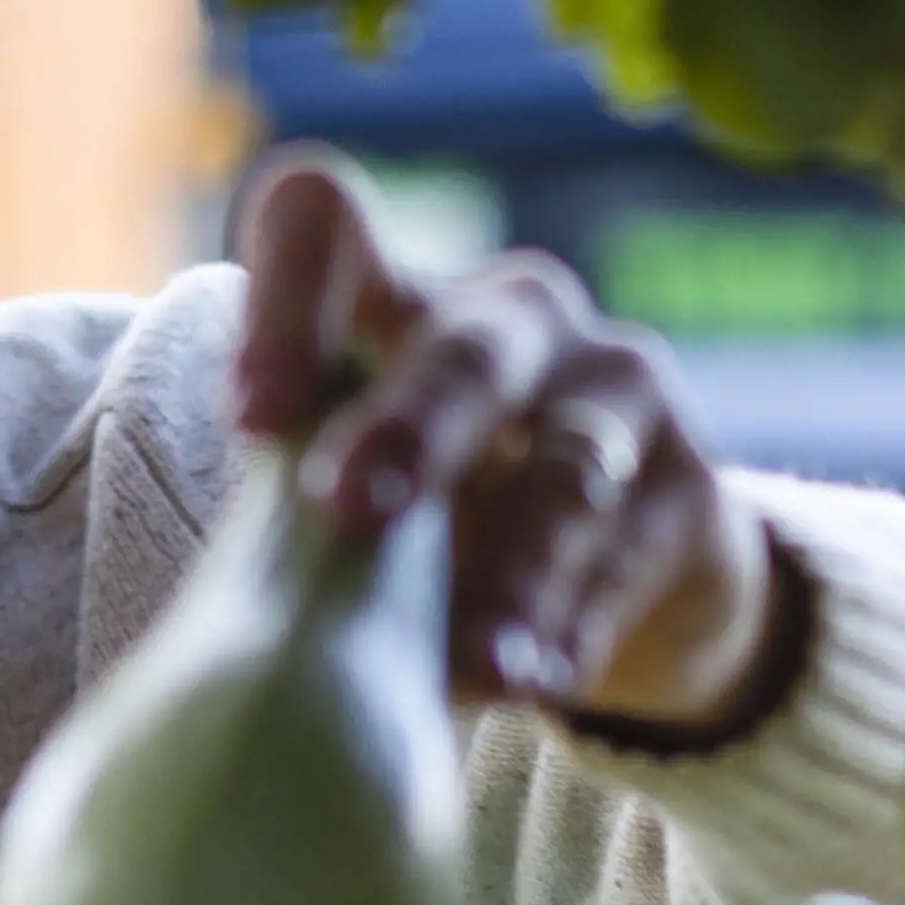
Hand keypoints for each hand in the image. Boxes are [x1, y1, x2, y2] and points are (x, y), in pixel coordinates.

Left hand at [229, 152, 801, 740]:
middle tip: (347, 512)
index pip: (324, 223)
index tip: (250, 419)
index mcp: (398, 300)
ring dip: (516, 566)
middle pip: (461, 348)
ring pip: (567, 463)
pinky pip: (632, 553)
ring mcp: (619, 391)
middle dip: (406, 429)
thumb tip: (209, 662)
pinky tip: (537, 681)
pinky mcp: (696, 487)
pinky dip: (581, 625)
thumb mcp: (365, 508)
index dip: (284, 295)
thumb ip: (292, 530)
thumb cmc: (445, 529)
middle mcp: (517, 319)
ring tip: (477, 664)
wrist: (633, 582)